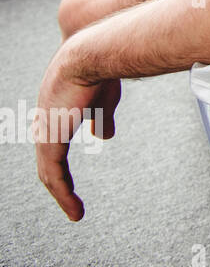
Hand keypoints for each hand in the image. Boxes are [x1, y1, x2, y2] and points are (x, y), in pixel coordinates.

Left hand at [33, 42, 120, 220]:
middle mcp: (45, 122)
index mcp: (57, 111)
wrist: (92, 54)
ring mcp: (46, 131)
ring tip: (75, 212)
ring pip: (48, 172)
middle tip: (70, 202)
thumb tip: (104, 137)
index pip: (52, 143)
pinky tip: (74, 209)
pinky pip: (54, 175)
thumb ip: (103, 119)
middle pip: (46, 162)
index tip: (70, 178)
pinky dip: (64, 195)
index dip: (61, 162)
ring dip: (62, 195)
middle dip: (58, 183)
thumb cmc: (102, 69)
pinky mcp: (52, 139)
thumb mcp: (106, 99)